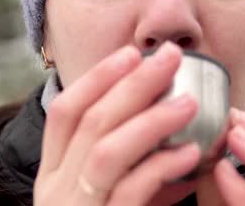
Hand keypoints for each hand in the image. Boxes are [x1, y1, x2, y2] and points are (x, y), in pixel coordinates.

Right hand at [34, 42, 200, 205]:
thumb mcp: (110, 200)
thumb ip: (134, 174)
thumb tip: (181, 147)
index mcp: (54, 175)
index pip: (64, 113)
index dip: (96, 78)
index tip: (131, 54)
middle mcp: (57, 189)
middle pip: (90, 122)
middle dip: (133, 84)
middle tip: (171, 58)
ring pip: (107, 150)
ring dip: (151, 120)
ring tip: (189, 102)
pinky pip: (131, 190)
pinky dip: (161, 165)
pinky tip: (190, 152)